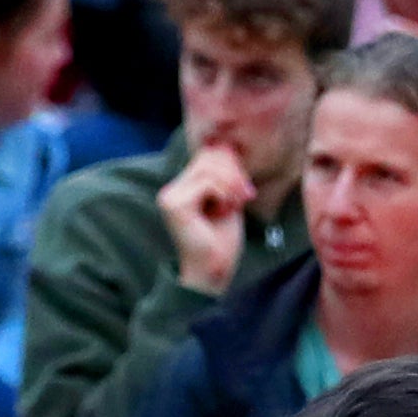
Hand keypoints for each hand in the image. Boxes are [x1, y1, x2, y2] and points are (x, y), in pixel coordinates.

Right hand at [161, 146, 255, 293]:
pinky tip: (224, 211)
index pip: (207, 156)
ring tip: (236, 205)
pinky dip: (224, 195)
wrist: (213, 270)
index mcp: (181, 187)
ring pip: (210, 170)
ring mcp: (170, 197)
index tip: (246, 189)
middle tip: (247, 195)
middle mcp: (171, 190)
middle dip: (234, 174)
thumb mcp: (228, 200)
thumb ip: (224, 176)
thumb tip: (226, 146)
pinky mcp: (175, 205)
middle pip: (209, 159)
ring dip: (232, 186)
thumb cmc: (222, 240)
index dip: (231, 164)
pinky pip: (208, 184)